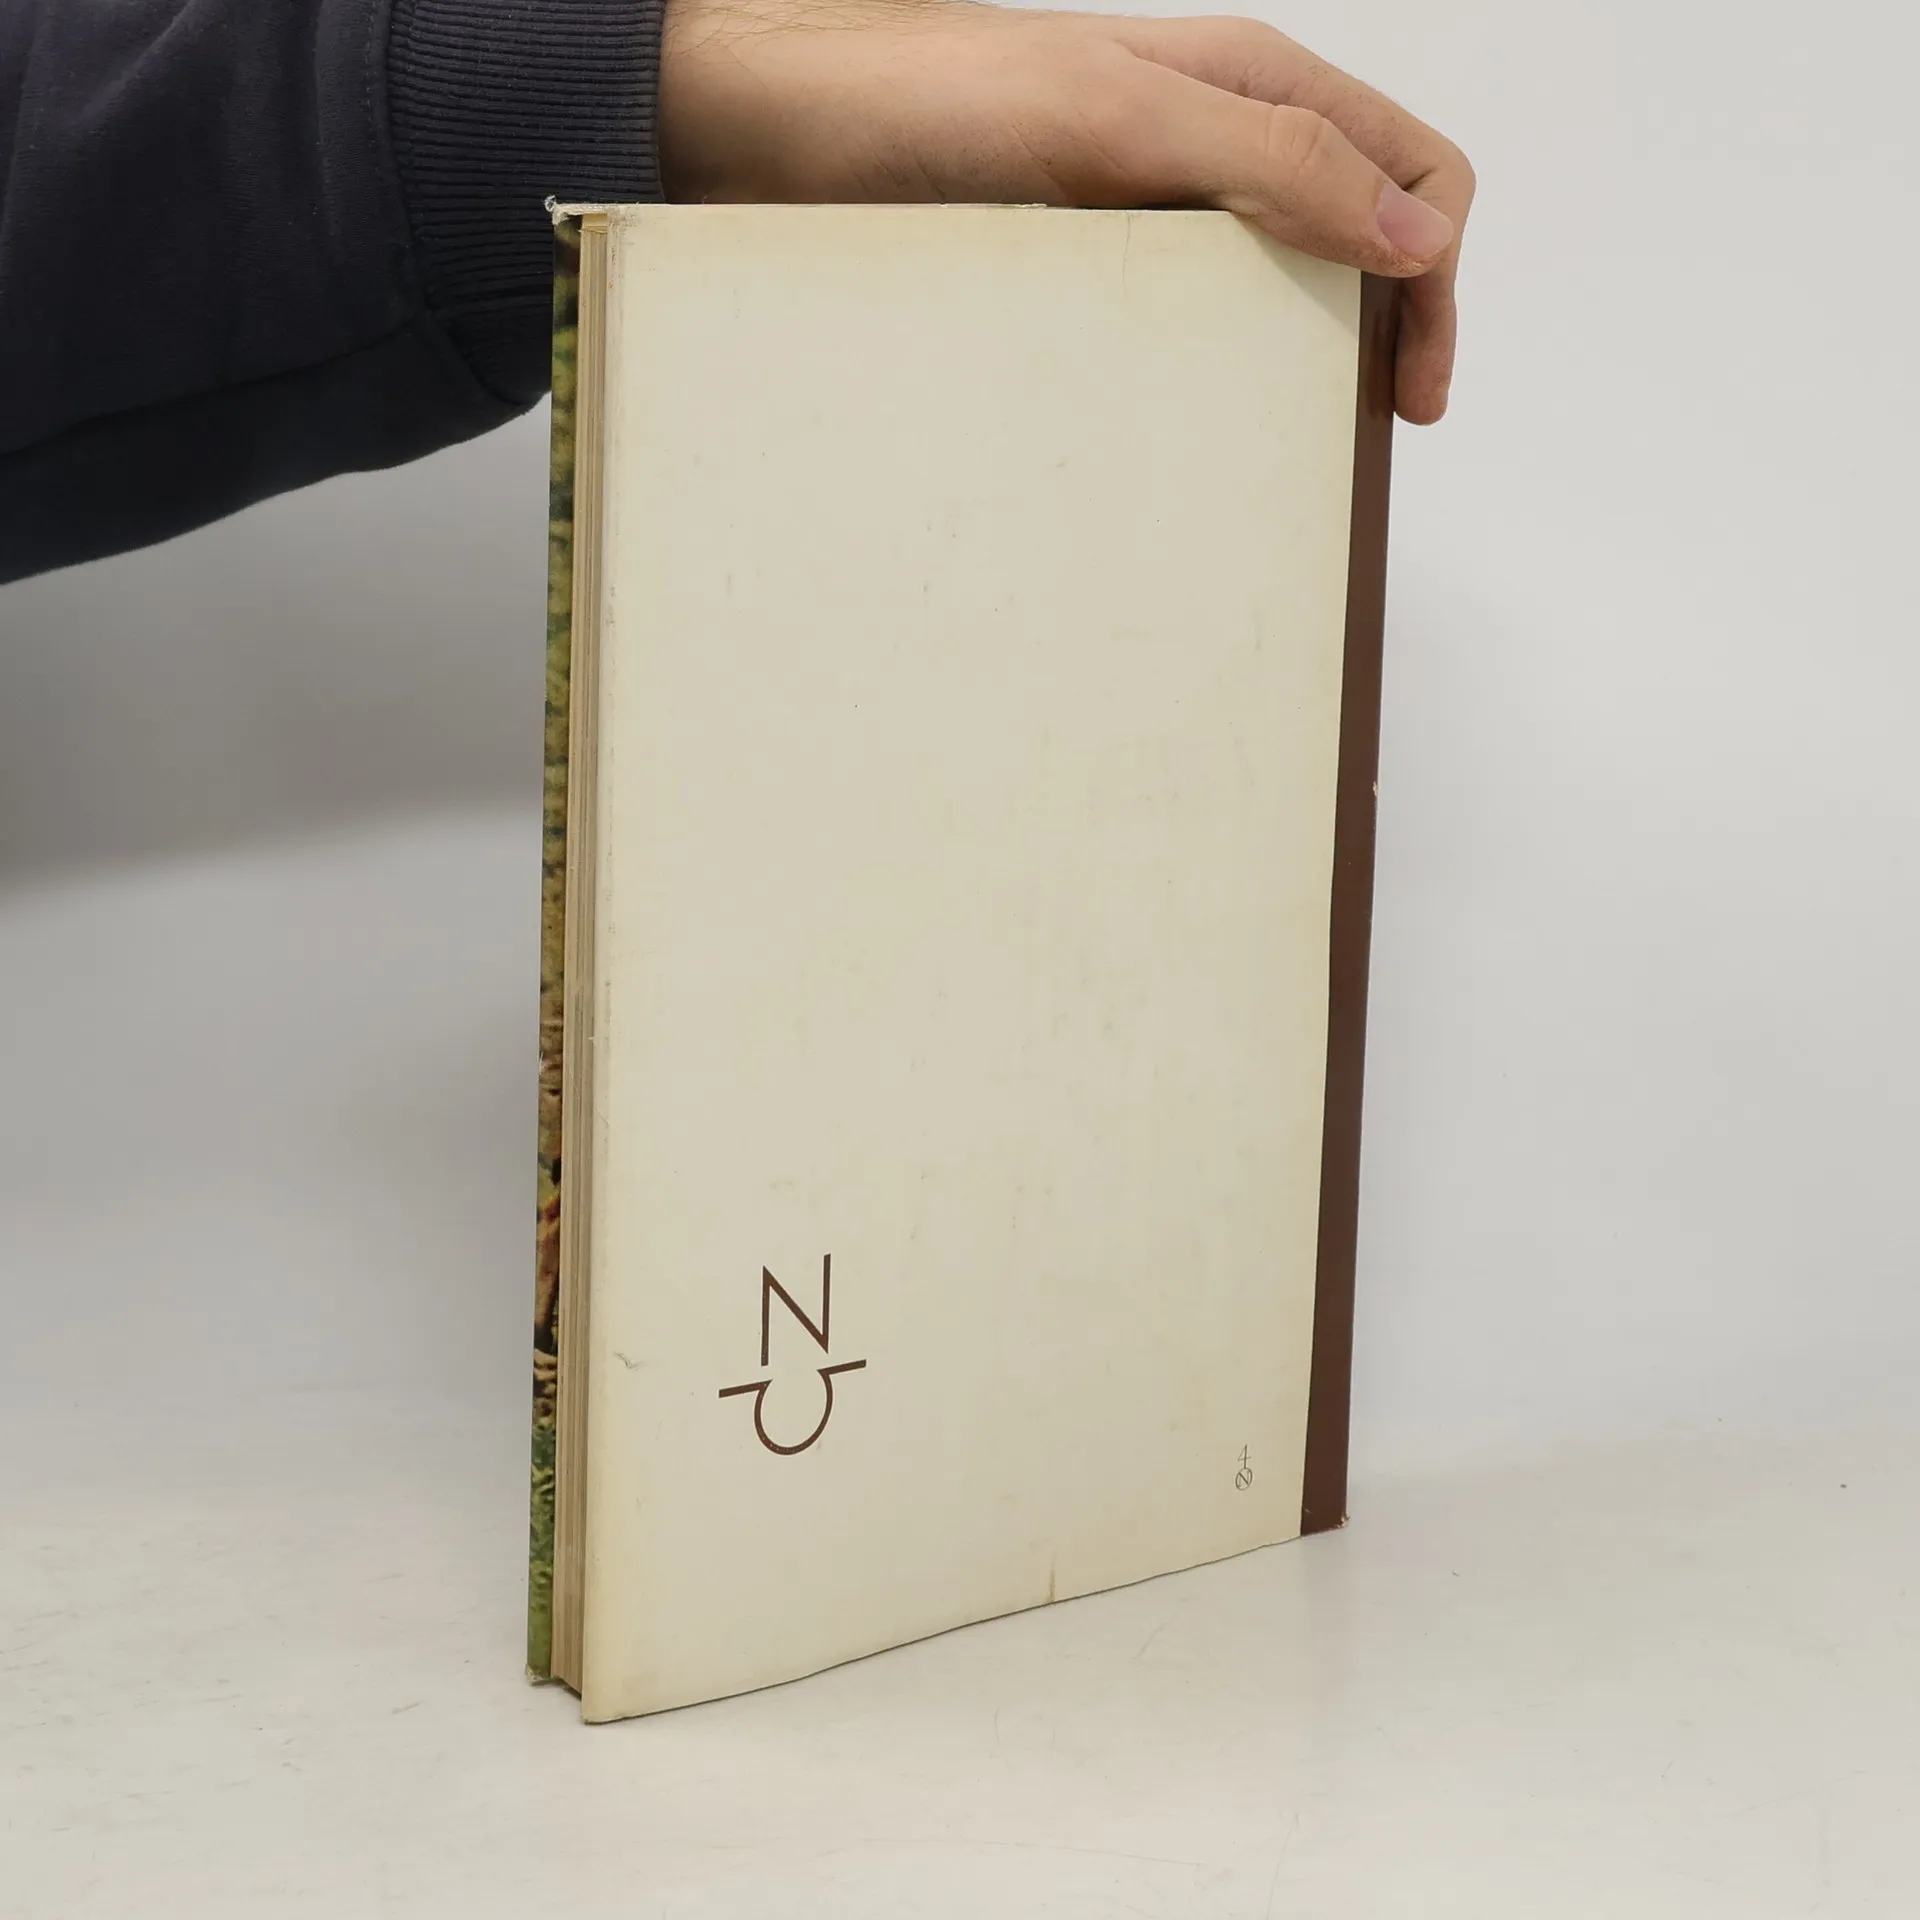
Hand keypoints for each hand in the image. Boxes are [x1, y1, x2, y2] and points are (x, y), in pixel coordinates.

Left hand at [660, 0, 1472, 422]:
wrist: (775, 130)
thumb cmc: (928, 98)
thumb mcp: (1117, 117)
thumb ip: (1271, 161)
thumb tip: (1415, 236)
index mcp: (1250, 86)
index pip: (1415, 175)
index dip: (1436, 282)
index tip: (1407, 397)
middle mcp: (1215, 145)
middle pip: (1358, 236)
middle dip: (1384, 328)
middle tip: (1361, 430)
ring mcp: (1149, 211)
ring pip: (1274, 289)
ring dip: (1298, 361)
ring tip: (1282, 439)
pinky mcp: (1085, 265)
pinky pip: (1182, 324)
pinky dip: (1211, 374)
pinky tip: (1190, 418)